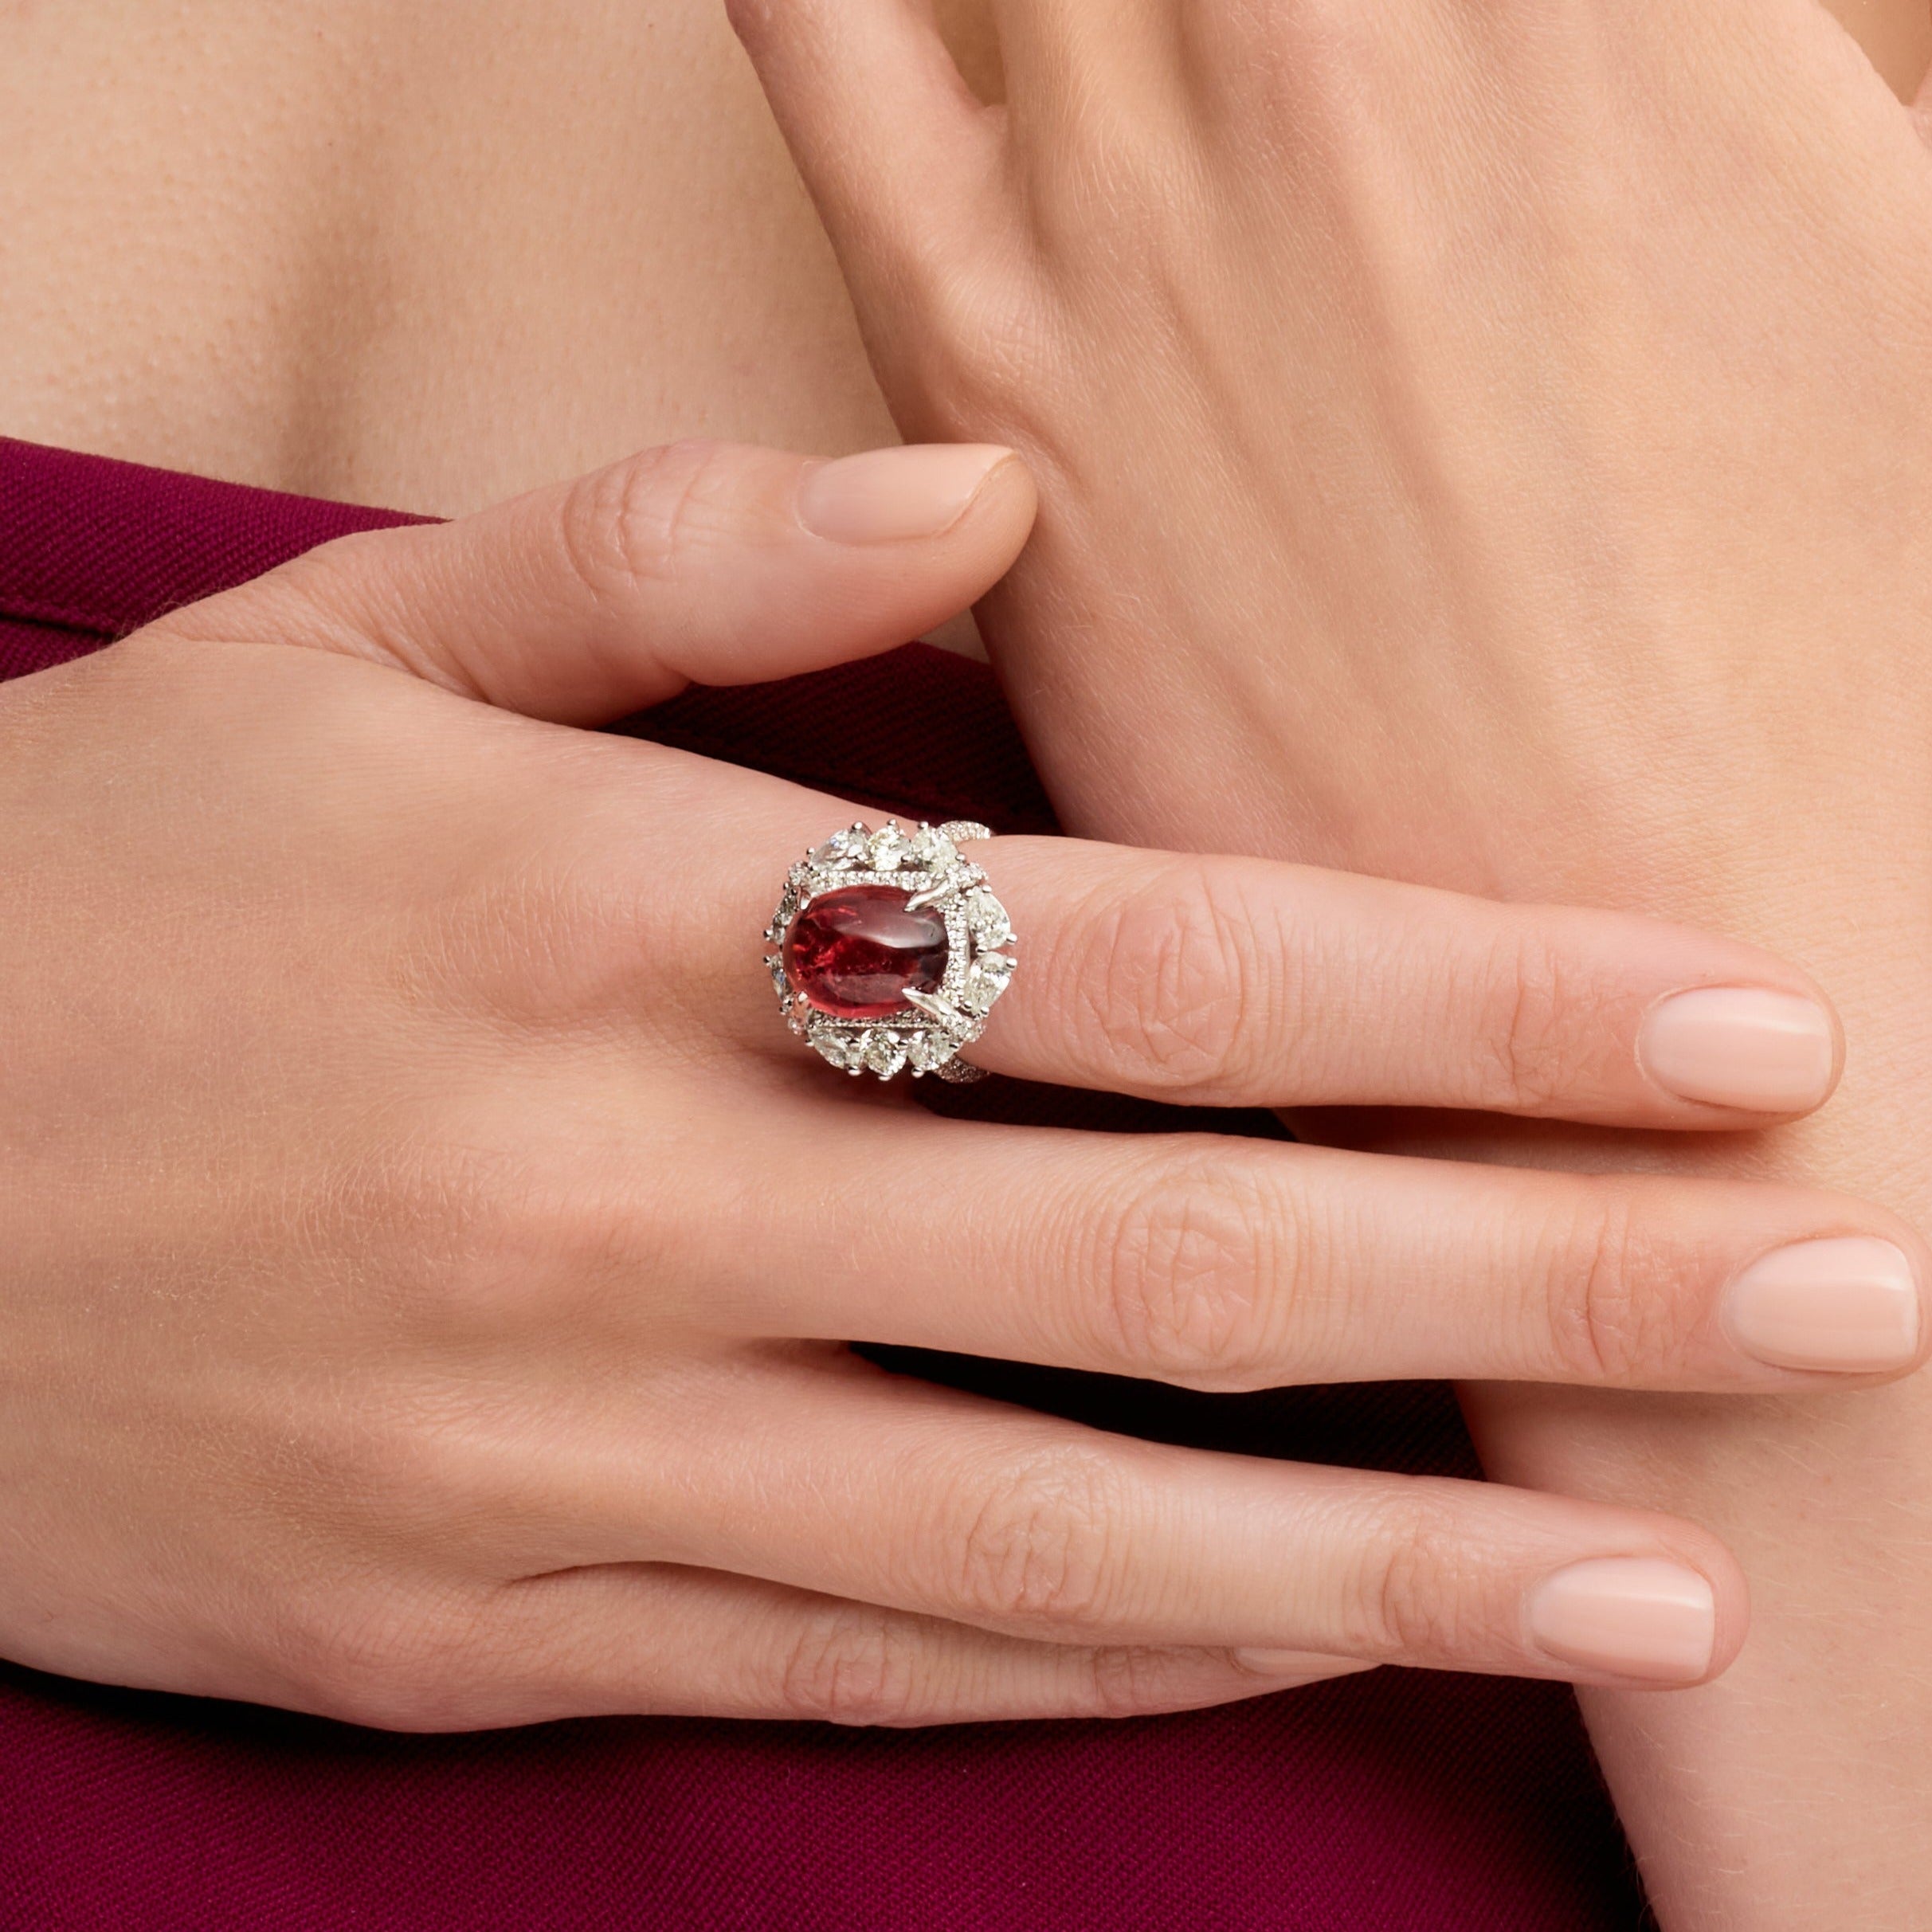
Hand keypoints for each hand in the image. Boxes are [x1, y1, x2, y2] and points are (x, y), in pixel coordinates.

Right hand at [4, 438, 1911, 1731]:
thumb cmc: (106, 884)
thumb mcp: (341, 650)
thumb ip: (675, 551)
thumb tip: (997, 487)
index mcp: (604, 925)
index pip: (1141, 969)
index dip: (1463, 1003)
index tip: (1730, 1030)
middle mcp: (620, 1214)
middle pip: (1178, 1268)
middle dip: (1545, 1289)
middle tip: (1841, 1302)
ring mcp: (563, 1461)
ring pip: (1062, 1538)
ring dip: (1395, 1562)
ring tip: (1669, 1583)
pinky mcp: (492, 1631)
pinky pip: (870, 1659)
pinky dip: (1113, 1660)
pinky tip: (1310, 1643)